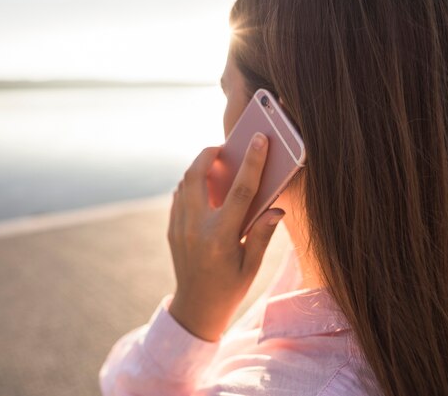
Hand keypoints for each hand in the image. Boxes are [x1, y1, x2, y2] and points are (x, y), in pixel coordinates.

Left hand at [167, 132, 285, 341]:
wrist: (196, 308)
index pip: (240, 190)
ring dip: (199, 167)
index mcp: (221, 237)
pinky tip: (206, 187)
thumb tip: (275, 208)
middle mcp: (196, 228)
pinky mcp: (172, 229)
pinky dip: (191, 183)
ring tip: (217, 164)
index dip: (252, 162)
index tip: (259, 139)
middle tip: (225, 148)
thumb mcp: (252, 266)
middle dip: (210, 154)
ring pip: (184, 182)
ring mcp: (179, 227)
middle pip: (198, 175)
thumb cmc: (230, 288)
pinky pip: (179, 195)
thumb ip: (263, 234)